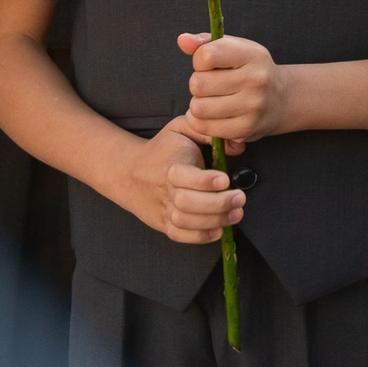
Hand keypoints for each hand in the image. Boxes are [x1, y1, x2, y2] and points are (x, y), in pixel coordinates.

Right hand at [121, 118, 241, 243]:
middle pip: (187, 203)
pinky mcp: (162, 222)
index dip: (205, 180)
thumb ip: (207, 131)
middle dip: (217, 203)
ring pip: (184, 222)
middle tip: (240, 199)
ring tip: (236, 214)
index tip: (225, 179)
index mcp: (171, 165)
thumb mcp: (181, 129)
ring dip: (214, 221)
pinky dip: (199, 237)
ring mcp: (163, 208)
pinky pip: (178, 235)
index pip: (184, 176)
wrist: (127, 172)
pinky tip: (218, 231)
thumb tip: (236, 145)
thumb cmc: (163, 149)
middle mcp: (165, 189)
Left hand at [177, 31, 289, 150]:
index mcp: (253, 55)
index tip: (210, 65)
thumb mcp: (235, 49)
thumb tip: (182, 40)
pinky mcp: (245, 129)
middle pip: (198, 84)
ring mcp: (253, 106)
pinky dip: (200, 121)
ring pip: (198, 107)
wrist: (282, 99)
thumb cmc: (251, 70)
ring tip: (211, 100)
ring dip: (198, 104)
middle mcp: (256, 80)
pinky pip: (203, 126)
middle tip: (212, 85)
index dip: (200, 60)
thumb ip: (206, 42)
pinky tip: (212, 115)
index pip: (207, 55)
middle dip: (198, 84)